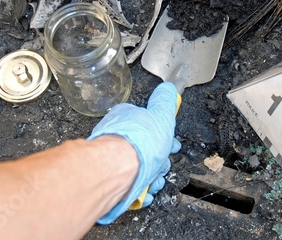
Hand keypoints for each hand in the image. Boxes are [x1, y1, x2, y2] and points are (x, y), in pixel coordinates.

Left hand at [87, 82, 180, 223]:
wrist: (118, 169)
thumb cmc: (139, 142)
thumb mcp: (160, 115)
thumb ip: (165, 102)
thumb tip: (169, 89)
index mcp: (126, 119)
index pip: (147, 124)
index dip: (163, 137)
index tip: (170, 145)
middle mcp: (117, 138)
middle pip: (144, 149)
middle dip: (158, 160)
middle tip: (162, 166)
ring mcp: (112, 160)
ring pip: (138, 169)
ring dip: (151, 178)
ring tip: (155, 182)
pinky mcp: (111, 179)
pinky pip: (129, 185)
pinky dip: (140, 191)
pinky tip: (146, 192)